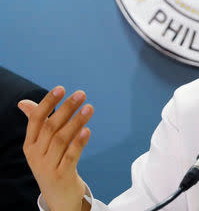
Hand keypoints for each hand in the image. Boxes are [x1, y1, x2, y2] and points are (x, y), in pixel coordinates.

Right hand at [18, 86, 92, 210]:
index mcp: (30, 144)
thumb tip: (23, 102)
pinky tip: (88, 130)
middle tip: (81, 94)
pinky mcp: (62, 176)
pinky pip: (71, 156)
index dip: (48, 103)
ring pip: (61, 139)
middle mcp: (36, 155)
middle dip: (66, 108)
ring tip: (89, 108)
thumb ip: (37, 123)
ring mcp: (48, 166)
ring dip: (76, 121)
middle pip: (51, 127)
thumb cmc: (52, 163)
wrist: (58, 196)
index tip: (61, 88)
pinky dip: (79, 142)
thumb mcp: (41, 145)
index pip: (36, 120)